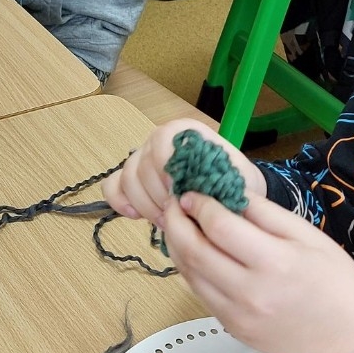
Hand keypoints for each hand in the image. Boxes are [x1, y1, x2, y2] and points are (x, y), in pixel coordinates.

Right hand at [103, 119, 265, 226]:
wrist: (229, 190)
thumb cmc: (234, 183)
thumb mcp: (241, 179)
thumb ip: (223, 179)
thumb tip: (198, 195)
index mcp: (185, 132)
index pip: (161, 141)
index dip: (165, 170)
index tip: (180, 195)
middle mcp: (159, 139)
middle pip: (142, 165)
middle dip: (158, 197)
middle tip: (177, 216)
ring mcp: (141, 158)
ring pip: (127, 179)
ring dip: (145, 205)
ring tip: (167, 221)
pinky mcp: (131, 178)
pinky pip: (112, 186)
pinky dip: (120, 202)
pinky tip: (136, 216)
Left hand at [159, 192, 353, 352]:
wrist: (350, 344)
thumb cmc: (337, 284)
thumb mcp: (309, 236)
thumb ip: (265, 213)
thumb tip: (227, 192)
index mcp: (274, 262)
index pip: (219, 226)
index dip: (199, 203)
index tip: (191, 190)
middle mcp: (248, 291)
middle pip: (193, 250)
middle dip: (175, 220)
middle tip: (173, 201)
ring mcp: (235, 314)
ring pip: (188, 273)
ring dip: (176, 244)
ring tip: (178, 223)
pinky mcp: (230, 327)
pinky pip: (199, 292)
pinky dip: (190, 268)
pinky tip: (195, 252)